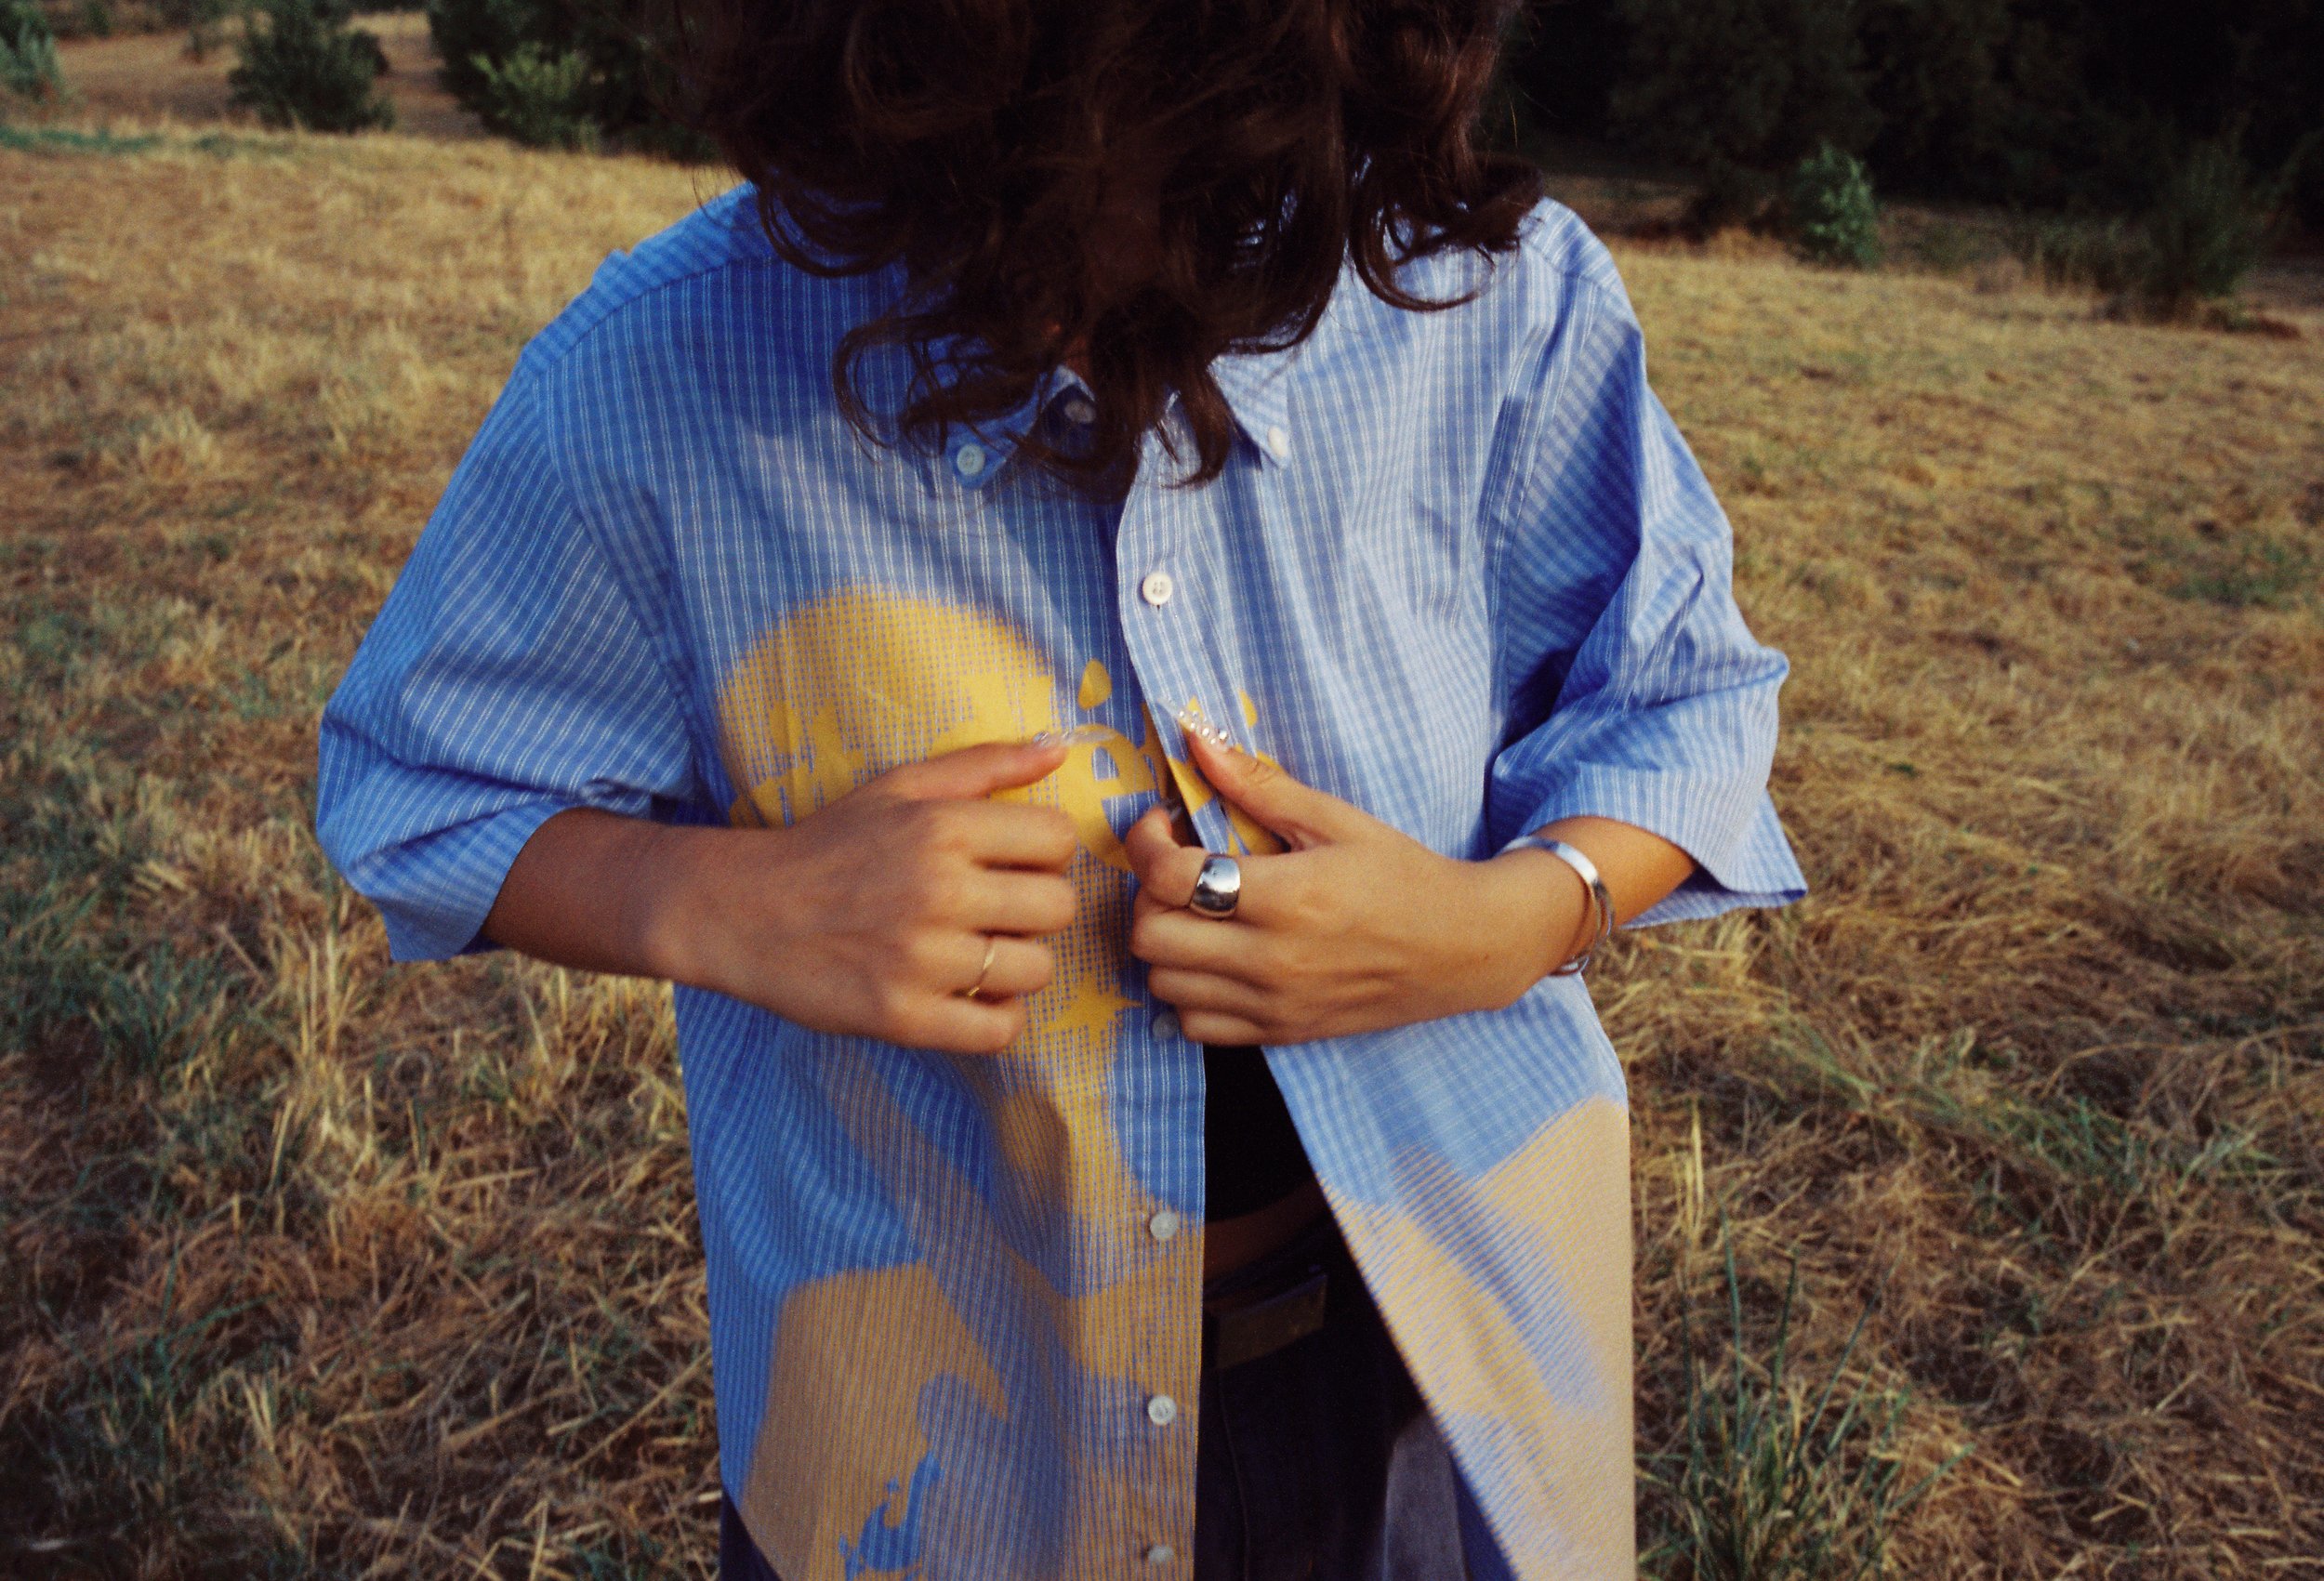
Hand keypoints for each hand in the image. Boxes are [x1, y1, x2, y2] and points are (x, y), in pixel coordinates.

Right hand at [673, 740, 1078, 1054]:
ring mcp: (922, 959)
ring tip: (977, 954)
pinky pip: (1000, 1031)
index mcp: (943, 826)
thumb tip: (1060, 747)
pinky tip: (968, 997)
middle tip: (996, 912)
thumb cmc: (830, 844)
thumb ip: (984, 764)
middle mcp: (938, 890)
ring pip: (1036, 970)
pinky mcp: (904, 1017)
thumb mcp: (899, 787)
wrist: (743, 911)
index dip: (1045, 852)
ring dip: (1016, 966)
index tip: (1013, 864)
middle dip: (1036, 909)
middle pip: (1059, 907)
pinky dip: (995, 1019)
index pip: (1059, 839)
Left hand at [1123, 733, 1586, 1044]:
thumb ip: (1258, 784)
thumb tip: (1196, 739)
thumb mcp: (1335, 818)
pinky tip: (1214, 960)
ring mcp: (1273, 1003)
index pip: (1168, 878)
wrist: (1462, 948)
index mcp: (1286, 896)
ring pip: (1162, 985)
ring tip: (1194, 914)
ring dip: (1164, 944)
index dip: (1144, 843)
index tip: (1161, 825)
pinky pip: (1196, 1025)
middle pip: (1150, 936)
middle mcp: (1271, 958)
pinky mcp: (1280, 1032)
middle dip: (1148, 894)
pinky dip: (1189, 993)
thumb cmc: (1401, 874)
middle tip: (1176, 869)